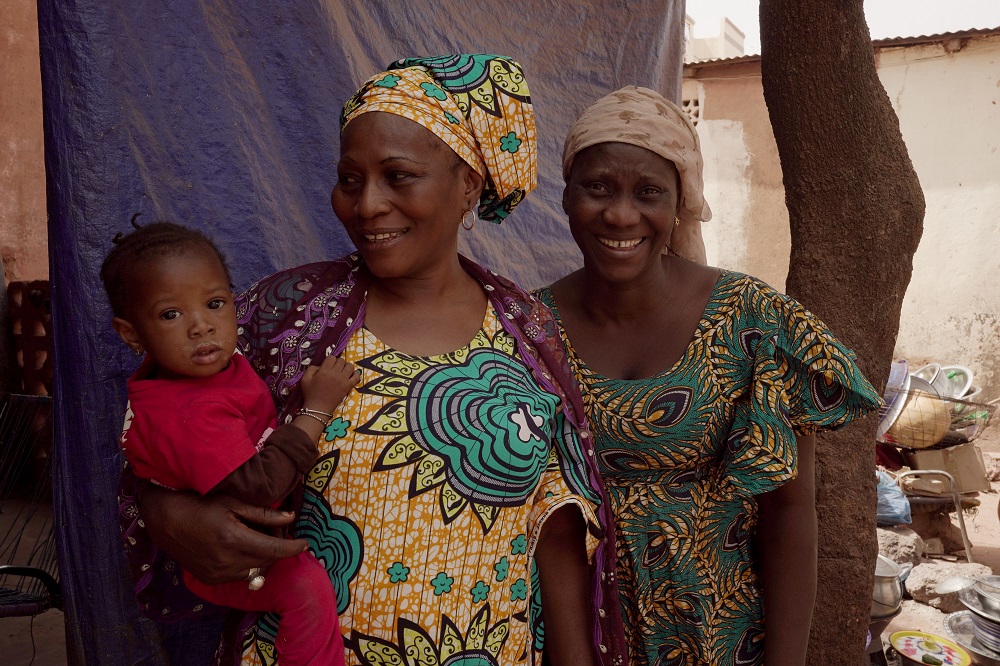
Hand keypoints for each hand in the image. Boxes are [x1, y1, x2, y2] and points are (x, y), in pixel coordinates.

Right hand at [141, 485, 305, 584]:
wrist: (165, 519)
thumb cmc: (199, 503)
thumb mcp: (233, 502)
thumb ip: (263, 513)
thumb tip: (291, 518)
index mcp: (234, 540)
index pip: (274, 550)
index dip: (293, 548)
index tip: (305, 543)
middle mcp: (226, 562)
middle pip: (267, 561)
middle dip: (277, 548)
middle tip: (273, 530)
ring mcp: (217, 574)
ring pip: (255, 571)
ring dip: (262, 557)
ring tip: (255, 537)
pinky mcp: (210, 580)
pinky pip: (240, 575)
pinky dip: (247, 564)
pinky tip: (240, 547)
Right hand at [300, 354, 359, 413]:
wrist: (318, 408)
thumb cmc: (310, 393)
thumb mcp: (305, 379)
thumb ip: (311, 368)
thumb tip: (321, 365)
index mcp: (324, 371)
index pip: (332, 357)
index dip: (330, 360)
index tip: (327, 365)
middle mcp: (335, 374)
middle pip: (342, 361)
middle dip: (338, 363)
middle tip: (334, 369)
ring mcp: (343, 380)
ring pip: (350, 366)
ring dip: (346, 367)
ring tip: (342, 372)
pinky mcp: (348, 387)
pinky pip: (357, 377)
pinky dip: (355, 374)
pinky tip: (350, 375)